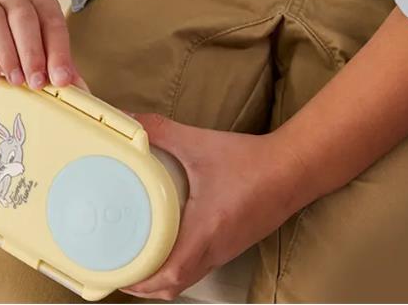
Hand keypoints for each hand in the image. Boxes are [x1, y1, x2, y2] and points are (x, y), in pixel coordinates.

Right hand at [0, 0, 89, 92]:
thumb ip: (62, 65)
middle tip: (38, 82)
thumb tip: (80, 92)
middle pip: (22, 17)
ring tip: (16, 81)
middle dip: (32, 52)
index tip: (61, 79)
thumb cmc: (28, 34)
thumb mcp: (48, 43)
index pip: (52, 22)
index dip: (58, 52)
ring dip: (6, 53)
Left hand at [119, 113, 307, 300]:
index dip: (140, 281)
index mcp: (205, 233)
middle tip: (117, 268)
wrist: (292, 169)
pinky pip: (199, 268)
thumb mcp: (199, 143)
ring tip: (134, 261)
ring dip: (160, 279)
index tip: (115, 273)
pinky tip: (165, 247)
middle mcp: (215, 250)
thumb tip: (130, 120)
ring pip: (187, 280)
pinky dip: (177, 268)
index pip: (170, 276)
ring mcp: (225, 251)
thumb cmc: (248, 161)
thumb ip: (162, 130)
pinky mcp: (231, 245)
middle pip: (174, 287)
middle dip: (143, 285)